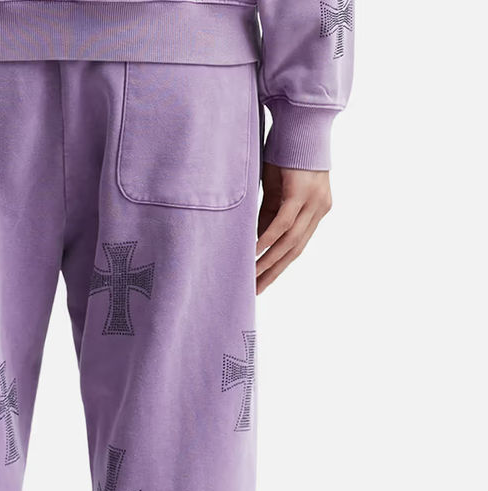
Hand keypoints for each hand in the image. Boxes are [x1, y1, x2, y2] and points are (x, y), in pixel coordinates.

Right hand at [256, 164, 331, 293]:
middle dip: (273, 272)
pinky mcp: (300, 192)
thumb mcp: (277, 188)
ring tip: (250, 277)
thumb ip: (271, 212)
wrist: (300, 119)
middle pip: (294, 250)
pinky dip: (267, 240)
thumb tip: (257, 238)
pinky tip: (254, 253)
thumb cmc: (285, 151)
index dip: (279, 267)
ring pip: (289, 242)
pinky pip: (283, 224)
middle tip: (255, 291)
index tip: (262, 283)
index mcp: (316, 209)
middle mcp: (319, 208)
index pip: (297, 246)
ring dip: (268, 262)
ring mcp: (312, 201)